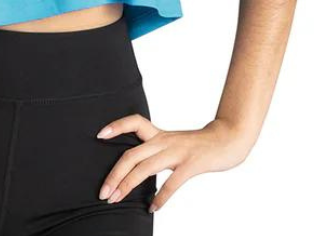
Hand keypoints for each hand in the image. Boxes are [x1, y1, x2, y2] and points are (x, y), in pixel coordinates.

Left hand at [96, 116, 253, 211]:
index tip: (99, 135)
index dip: (116, 126)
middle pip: (132, 154)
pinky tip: (152, 207)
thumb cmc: (201, 144)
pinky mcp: (191, 164)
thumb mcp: (174, 142)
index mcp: (160, 134)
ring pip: (145, 168)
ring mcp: (177, 152)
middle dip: (114, 174)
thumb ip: (158, 149)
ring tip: (115, 199)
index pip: (134, 122)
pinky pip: (171, 182)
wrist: (229, 138)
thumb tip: (139, 166)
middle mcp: (165, 141)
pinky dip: (160, 197)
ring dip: (127, 185)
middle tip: (102, 192)